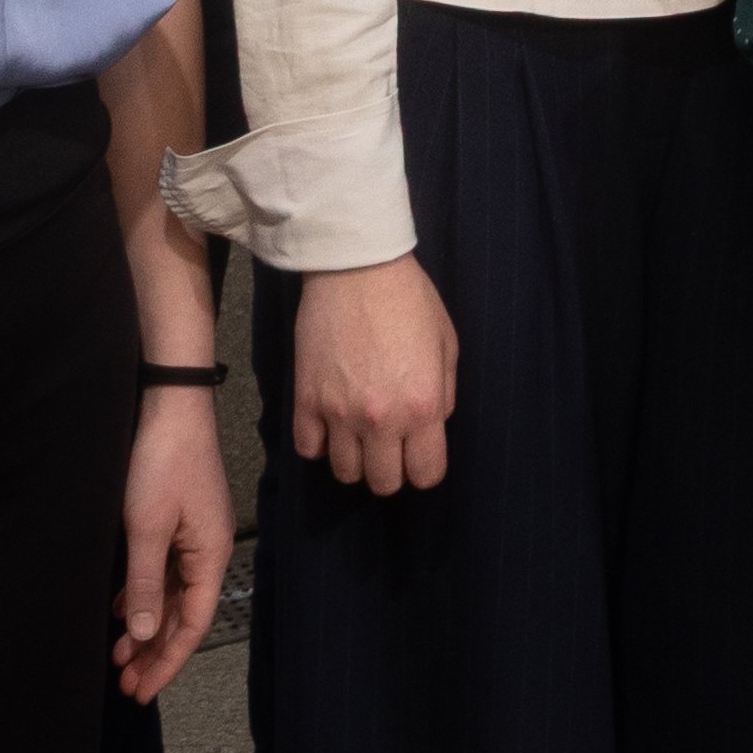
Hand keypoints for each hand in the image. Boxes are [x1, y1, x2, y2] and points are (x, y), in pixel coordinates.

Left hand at [116, 394, 233, 702]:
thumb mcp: (147, 528)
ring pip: (171, 596)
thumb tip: (146, 634)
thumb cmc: (163, 462)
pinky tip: (123, 611)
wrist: (170, 406)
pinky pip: (162, 573)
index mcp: (210, 555)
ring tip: (119, 658)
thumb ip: (147, 583)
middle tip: (127, 686)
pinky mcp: (176, 522)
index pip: (192, 623)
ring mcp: (192, 536)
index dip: (167, 661)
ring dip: (147, 628)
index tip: (142, 691)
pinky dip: (143, 597)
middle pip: (183, 615)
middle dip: (155, 653)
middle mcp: (207, 551)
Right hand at [294, 253, 458, 496]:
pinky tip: (330, 426)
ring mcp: (338, 413)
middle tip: (390, 447)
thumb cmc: (410, 301)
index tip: (420, 455)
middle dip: (391, 471)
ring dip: (355, 460)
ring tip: (359, 437)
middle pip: (383, 483)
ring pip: (344, 473)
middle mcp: (380, 420)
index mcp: (422, 407)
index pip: (426, 475)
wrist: (356, 269)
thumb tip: (432, 424)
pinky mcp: (305, 400)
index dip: (425, 469)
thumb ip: (444, 395)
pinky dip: (319, 445)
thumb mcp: (447, 345)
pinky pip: (308, 449)